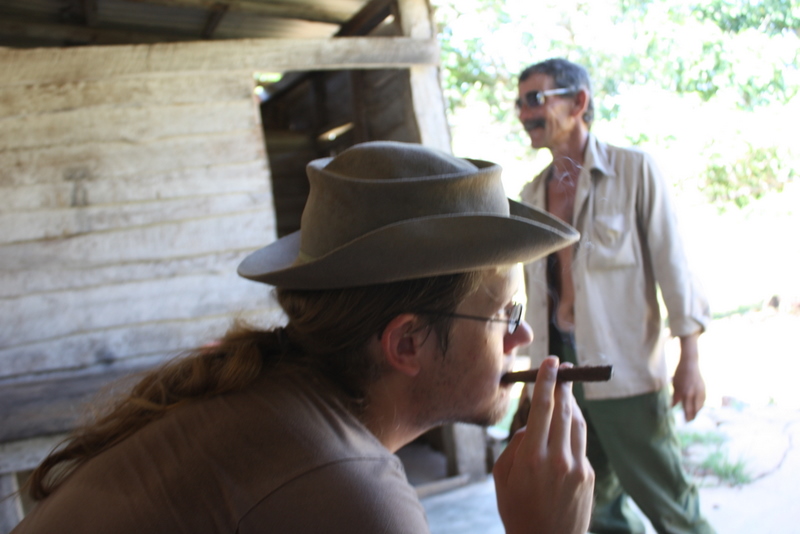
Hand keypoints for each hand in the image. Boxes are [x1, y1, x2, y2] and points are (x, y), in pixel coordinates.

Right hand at [493, 357, 593, 533]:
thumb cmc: (516, 510)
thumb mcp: (501, 477)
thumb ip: (514, 446)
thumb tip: (530, 425)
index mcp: (531, 457)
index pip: (542, 408)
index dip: (547, 381)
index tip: (551, 362)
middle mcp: (557, 459)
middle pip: (564, 410)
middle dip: (563, 384)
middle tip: (564, 367)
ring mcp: (577, 467)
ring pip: (577, 423)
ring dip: (571, 403)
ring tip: (566, 389)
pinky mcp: (588, 476)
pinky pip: (580, 443)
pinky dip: (573, 429)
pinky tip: (566, 425)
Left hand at [672, 333, 705, 421]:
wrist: (690, 363)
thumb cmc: (680, 374)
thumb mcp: (675, 386)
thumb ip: (675, 398)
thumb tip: (671, 407)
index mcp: (686, 393)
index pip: (687, 409)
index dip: (687, 417)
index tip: (685, 422)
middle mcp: (695, 394)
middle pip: (695, 409)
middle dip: (693, 416)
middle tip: (689, 421)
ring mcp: (701, 391)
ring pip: (700, 405)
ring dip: (697, 411)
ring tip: (693, 416)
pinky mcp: (705, 389)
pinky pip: (703, 400)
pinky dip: (700, 405)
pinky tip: (697, 407)